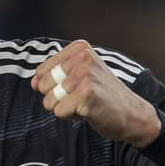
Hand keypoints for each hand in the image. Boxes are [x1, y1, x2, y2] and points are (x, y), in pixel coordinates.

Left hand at [32, 40, 161, 147]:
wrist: (131, 114)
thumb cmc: (102, 95)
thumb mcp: (78, 76)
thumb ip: (53, 76)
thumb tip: (33, 83)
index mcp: (80, 49)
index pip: (42, 71)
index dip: (54, 85)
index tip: (77, 86)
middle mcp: (82, 58)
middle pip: (43, 85)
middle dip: (57, 97)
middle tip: (81, 96)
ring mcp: (84, 76)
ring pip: (49, 101)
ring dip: (64, 108)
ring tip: (84, 103)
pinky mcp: (86, 95)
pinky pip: (59, 112)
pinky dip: (70, 116)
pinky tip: (88, 110)